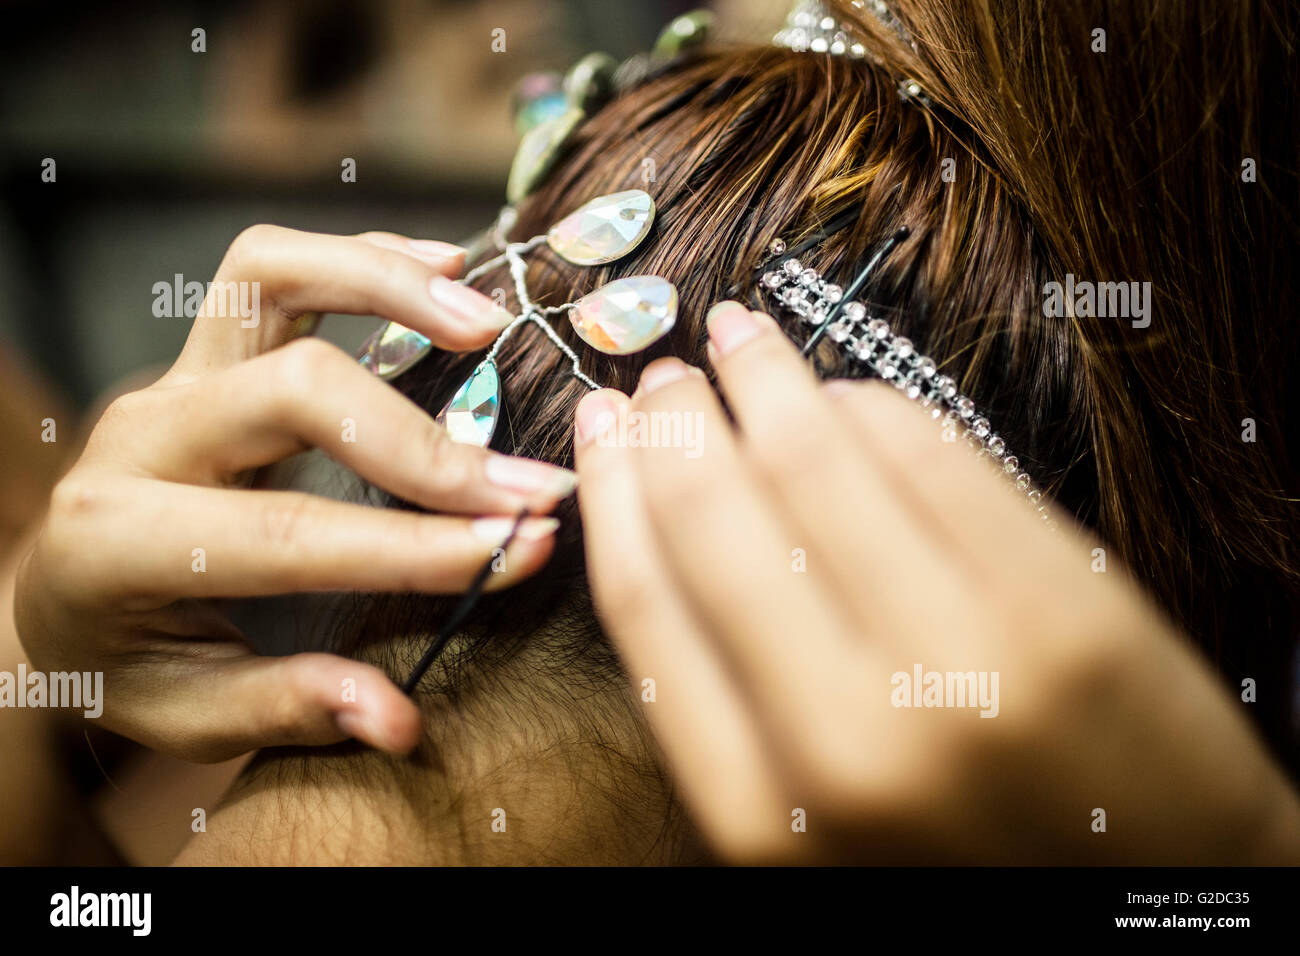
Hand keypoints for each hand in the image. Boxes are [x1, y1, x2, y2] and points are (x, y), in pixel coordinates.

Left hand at [15, 225, 573, 760]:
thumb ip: (288, 708)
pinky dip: (370, 261)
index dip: (414, 545)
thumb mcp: (187, 713)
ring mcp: (172, 378)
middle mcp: (139, 438)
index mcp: (120, 541)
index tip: (520, 547)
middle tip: (531, 487)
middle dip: (426, 444)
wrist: (59, 596)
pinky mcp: (208, 350)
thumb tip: (398, 720)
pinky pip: (279, 272)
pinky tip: (448, 272)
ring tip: (488, 325)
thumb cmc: (125, 663)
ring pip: (267, 274)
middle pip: (291, 391)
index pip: (289, 535)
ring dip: (387, 285)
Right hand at [573, 300, 1299, 862]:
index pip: (647, 606)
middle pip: (716, 515)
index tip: (602, 430)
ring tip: (741, 342)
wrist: (1166, 899)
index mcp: (764, 814)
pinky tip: (846, 390)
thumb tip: (662, 520)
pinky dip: (874, 405)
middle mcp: (852, 737)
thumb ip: (731, 701)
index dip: (614, 494)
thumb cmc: (969, 861)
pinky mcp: (1067, 605)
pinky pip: (934, 459)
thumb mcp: (812, 831)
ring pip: (817, 465)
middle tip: (665, 374)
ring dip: (767, 381)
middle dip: (677, 422)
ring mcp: (969, 663)